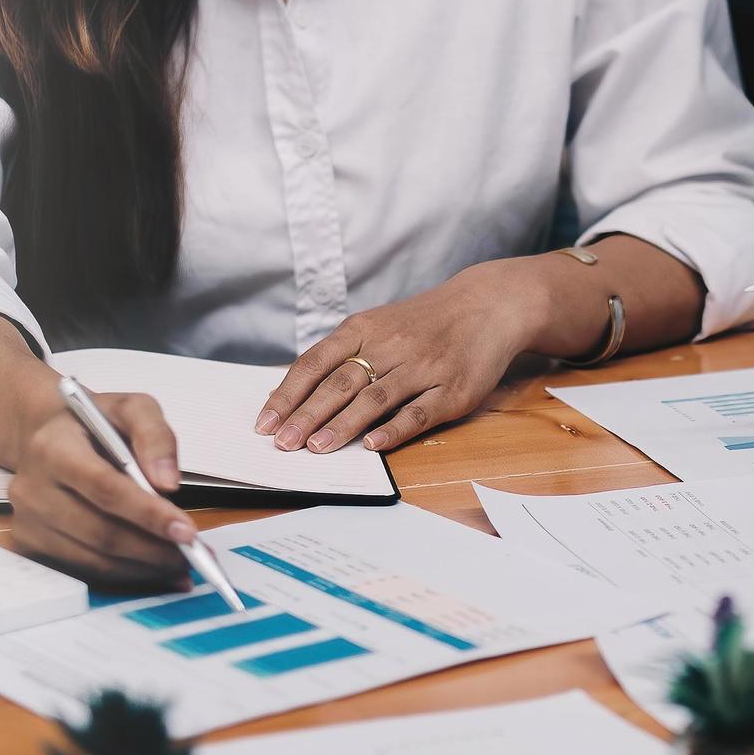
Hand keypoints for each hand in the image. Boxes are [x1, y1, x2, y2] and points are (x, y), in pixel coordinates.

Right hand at [6, 392, 196, 589]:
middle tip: (194, 555)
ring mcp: (27, 521)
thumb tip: (168, 484)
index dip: (148, 514)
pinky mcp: (30, 543)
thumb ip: (155, 436)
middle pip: (101, 532)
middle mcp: (32, 488)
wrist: (47, 435)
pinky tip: (155, 571)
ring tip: (181, 565)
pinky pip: (84, 570)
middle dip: (154, 550)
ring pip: (94, 558)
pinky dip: (124, 575)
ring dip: (144, 568)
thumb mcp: (132, 408)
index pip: (105, 488)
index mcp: (54, 449)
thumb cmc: (95, 423)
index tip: (188, 533)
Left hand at [255, 259, 543, 453]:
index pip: (315, 363)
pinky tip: (373, 445)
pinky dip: (394, 429)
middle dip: (306, 415)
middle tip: (282, 444)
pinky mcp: (452, 390)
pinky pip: (419, 412)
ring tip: (316, 449)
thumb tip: (292, 389)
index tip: (265, 423)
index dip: (288, 394)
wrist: (488, 305)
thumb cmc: (425, 322)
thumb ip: (341, 355)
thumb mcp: (378, 324)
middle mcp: (390, 347)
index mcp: (364, 330)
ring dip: (342, 425)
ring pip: (374, 399)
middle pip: (339, 383)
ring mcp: (422, 369)